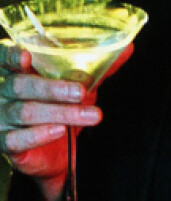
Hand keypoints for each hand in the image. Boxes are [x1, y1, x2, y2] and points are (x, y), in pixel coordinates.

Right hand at [0, 40, 101, 195]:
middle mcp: (3, 92)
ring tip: (88, 115)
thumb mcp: (80, 84)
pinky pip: (15, 139)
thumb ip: (99, 67)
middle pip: (20, 85)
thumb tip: (127, 47)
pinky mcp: (5, 142)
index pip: (5, 58)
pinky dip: (38, 134)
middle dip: (53, 88)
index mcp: (16, 70)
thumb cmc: (62, 107)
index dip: (11, 56)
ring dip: (59, 112)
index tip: (26, 56)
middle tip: (81, 92)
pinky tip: (59, 130)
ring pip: (24, 112)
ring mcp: (2, 118)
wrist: (57, 153)